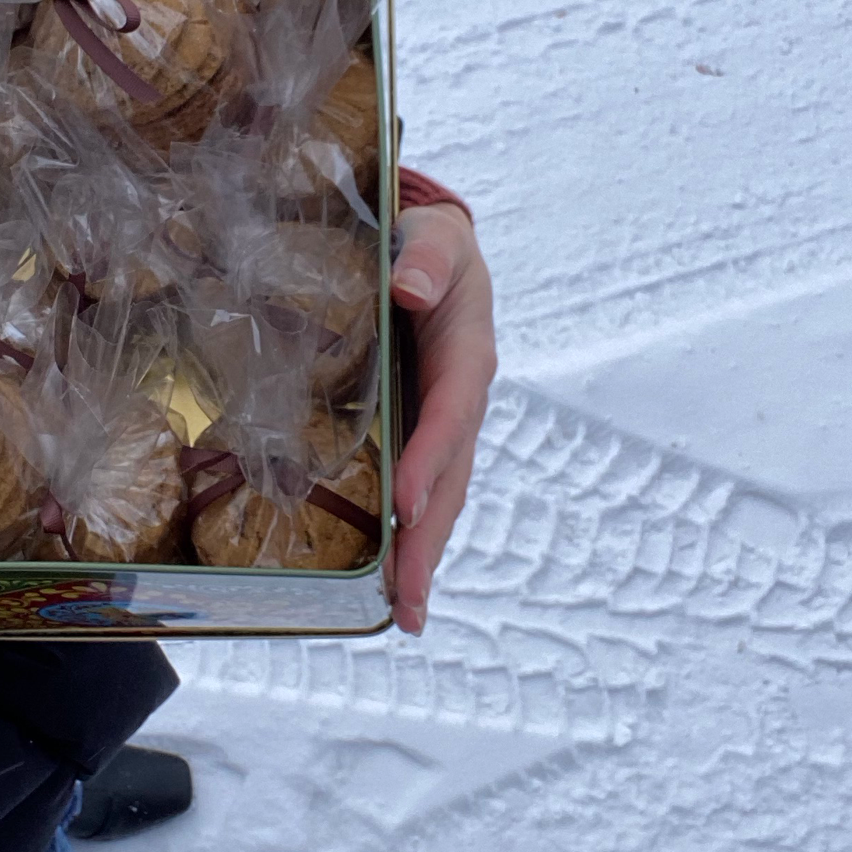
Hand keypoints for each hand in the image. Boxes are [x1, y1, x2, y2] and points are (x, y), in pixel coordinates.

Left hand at [389, 202, 495, 634]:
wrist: (425, 250)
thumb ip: (428, 258)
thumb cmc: (428, 243)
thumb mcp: (435, 238)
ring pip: (438, 497)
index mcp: (467, 355)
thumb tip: (412, 288)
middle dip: (430, 541)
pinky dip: (404, 536)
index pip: (448, 415)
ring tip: (404, 614)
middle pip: (450, 479)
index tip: (404, 505)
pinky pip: (414, 488)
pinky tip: (384, 582)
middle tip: (409, 602)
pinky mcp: (416, 435)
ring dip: (421, 555)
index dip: (428, 459)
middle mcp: (460, 402)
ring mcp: (440, 426)